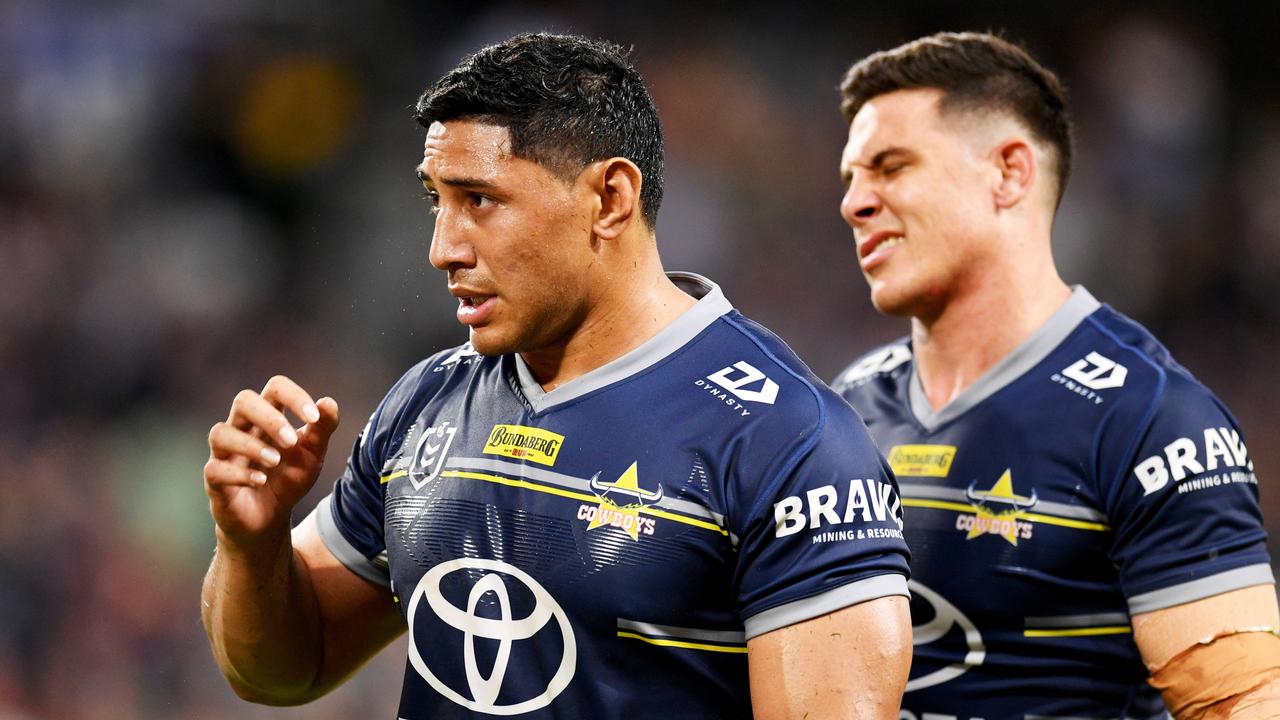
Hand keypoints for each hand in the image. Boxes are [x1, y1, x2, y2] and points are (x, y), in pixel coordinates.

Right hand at [204, 375, 339, 550]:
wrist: (270, 518)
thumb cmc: (288, 478)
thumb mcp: (313, 455)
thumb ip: (322, 428)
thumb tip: (328, 402)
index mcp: (269, 417)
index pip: (275, 388)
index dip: (294, 396)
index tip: (313, 417)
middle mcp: (242, 429)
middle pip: (243, 400)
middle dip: (269, 418)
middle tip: (291, 441)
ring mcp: (225, 453)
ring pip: (220, 433)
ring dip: (251, 446)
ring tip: (275, 461)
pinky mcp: (214, 479)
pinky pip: (215, 468)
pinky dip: (239, 473)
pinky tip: (260, 481)